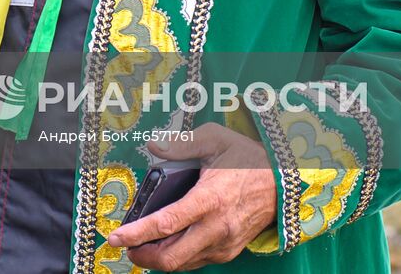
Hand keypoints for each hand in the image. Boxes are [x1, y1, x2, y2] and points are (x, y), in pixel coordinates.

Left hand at [107, 123, 275, 270]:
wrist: (283, 183)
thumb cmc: (249, 159)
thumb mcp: (216, 139)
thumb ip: (182, 143)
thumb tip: (153, 144)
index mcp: (209, 199)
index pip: (166, 224)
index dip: (136, 234)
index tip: (116, 237)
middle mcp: (216, 227)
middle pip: (171, 256)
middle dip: (142, 256)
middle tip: (126, 247)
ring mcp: (224, 243)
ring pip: (183, 264)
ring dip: (158, 259)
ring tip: (142, 246)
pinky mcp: (229, 251)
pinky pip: (197, 262)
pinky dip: (178, 257)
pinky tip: (168, 244)